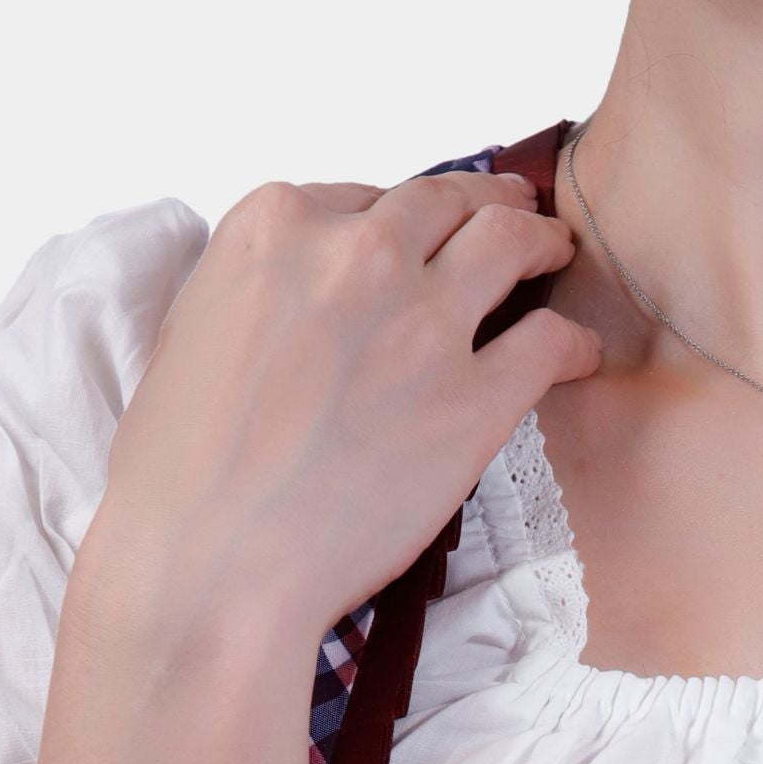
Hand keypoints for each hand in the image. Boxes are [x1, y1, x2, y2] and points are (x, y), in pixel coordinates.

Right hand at [75, 168, 597, 645]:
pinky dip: (573, 342)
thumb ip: (253, 297)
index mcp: (274, 227)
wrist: (215, 565)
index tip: (415, 241)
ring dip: (540, 240)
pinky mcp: (475, 398)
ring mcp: (423, 321)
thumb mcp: (189, 338)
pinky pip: (550, 343)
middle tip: (511, 212)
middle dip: (482, 202)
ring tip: (556, 252)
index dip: (395, 221)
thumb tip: (286, 305)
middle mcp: (356, 253)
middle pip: (441, 202)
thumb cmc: (182, 478)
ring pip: (508, 242)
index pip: (359, 198)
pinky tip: (580, 354)